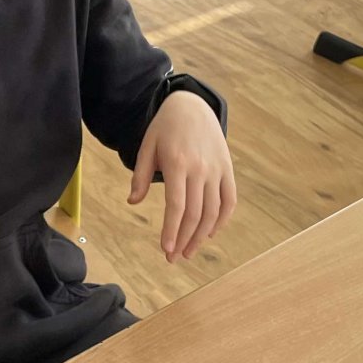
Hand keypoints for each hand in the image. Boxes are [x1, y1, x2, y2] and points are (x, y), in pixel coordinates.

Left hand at [129, 92, 235, 261]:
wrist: (192, 105)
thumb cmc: (165, 128)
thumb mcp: (147, 147)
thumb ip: (140, 176)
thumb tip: (133, 202)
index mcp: (177, 163)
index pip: (176, 206)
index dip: (172, 230)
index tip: (166, 249)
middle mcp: (200, 169)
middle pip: (195, 213)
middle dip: (184, 239)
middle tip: (174, 257)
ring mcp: (217, 169)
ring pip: (213, 211)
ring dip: (202, 236)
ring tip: (189, 251)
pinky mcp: (227, 169)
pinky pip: (229, 200)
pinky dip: (222, 220)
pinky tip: (211, 233)